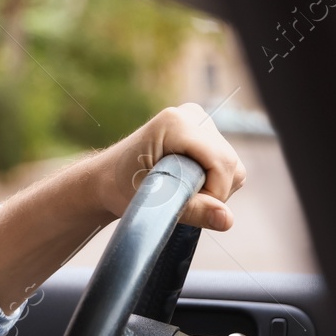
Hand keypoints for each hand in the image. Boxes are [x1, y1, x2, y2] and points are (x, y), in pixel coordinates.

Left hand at [98, 103, 246, 229]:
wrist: (104, 179)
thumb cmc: (118, 189)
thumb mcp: (152, 204)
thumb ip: (193, 211)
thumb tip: (227, 220)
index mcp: (176, 124)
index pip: (221, 163)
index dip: (213, 193)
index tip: (186, 209)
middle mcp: (192, 115)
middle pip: (230, 163)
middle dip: (213, 192)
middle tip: (179, 203)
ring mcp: (199, 120)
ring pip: (231, 165)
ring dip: (213, 188)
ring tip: (178, 192)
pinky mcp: (203, 130)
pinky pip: (226, 163)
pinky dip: (212, 181)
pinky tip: (185, 183)